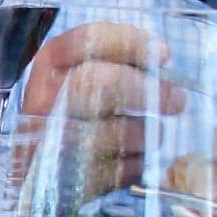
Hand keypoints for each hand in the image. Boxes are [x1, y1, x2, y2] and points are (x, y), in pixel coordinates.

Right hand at [20, 22, 184, 191]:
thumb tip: (163, 73)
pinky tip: (134, 160)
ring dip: (143, 134)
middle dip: (147, 91)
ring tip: (155, 136)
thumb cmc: (71, 115)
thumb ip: (116, 66)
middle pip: (101, 82)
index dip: (133, 44)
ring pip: (112, 131)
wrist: (39, 173)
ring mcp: (50, 138)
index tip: (164, 55)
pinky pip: (114, 169)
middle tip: (177, 101)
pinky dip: (133, 165)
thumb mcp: (80, 78)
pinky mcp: (63, 176)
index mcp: (51, 62)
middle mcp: (44, 96)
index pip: (90, 39)